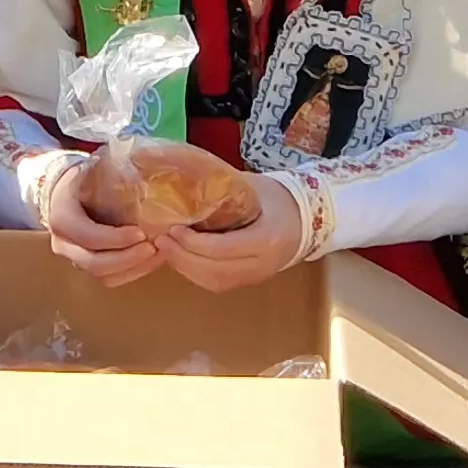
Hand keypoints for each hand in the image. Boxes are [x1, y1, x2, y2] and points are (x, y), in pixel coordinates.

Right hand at [47, 161, 170, 286]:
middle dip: (128, 259)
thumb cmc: (82, 177)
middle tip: (154, 247)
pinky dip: (133, 272)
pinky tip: (153, 259)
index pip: (88, 237)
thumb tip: (144, 163)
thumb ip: (110, 171)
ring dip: (134, 269)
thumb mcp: (92, 168)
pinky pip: (111, 278)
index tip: (141, 232)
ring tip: (159, 254)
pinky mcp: (88, 265)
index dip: (116, 239)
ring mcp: (74, 258)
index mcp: (62, 218)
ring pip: (104, 276)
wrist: (63, 191)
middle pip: (95, 264)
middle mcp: (64, 245)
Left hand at [157, 190, 303, 292]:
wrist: (307, 217)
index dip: (193, 243)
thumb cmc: (278, 197)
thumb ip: (221, 188)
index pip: (223, 248)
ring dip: (185, 268)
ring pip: (214, 282)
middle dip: (183, 258)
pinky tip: (180, 257)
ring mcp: (257, 276)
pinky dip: (194, 272)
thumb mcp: (252, 186)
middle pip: (215, 271)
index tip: (172, 228)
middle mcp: (262, 264)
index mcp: (267, 239)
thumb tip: (182, 184)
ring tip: (165, 248)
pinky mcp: (249, 280)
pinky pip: (217, 283)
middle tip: (161, 239)